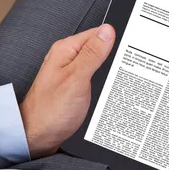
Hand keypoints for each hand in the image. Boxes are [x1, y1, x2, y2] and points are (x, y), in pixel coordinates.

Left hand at [20, 24, 115, 157]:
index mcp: (66, 50)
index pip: (97, 34)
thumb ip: (92, 54)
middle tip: (128, 68)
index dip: (115, 39)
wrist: (38, 137)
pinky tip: (110, 89)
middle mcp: (66, 59)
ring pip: (97, 65)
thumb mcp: (76, 79)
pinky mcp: (73, 88)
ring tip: (122, 79)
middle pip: (98, 49)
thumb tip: (107, 31)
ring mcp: (70, 74)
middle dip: (114, 57)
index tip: (130, 49)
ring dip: (109, 71)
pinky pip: (92, 78)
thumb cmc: (51, 111)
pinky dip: (102, 82)